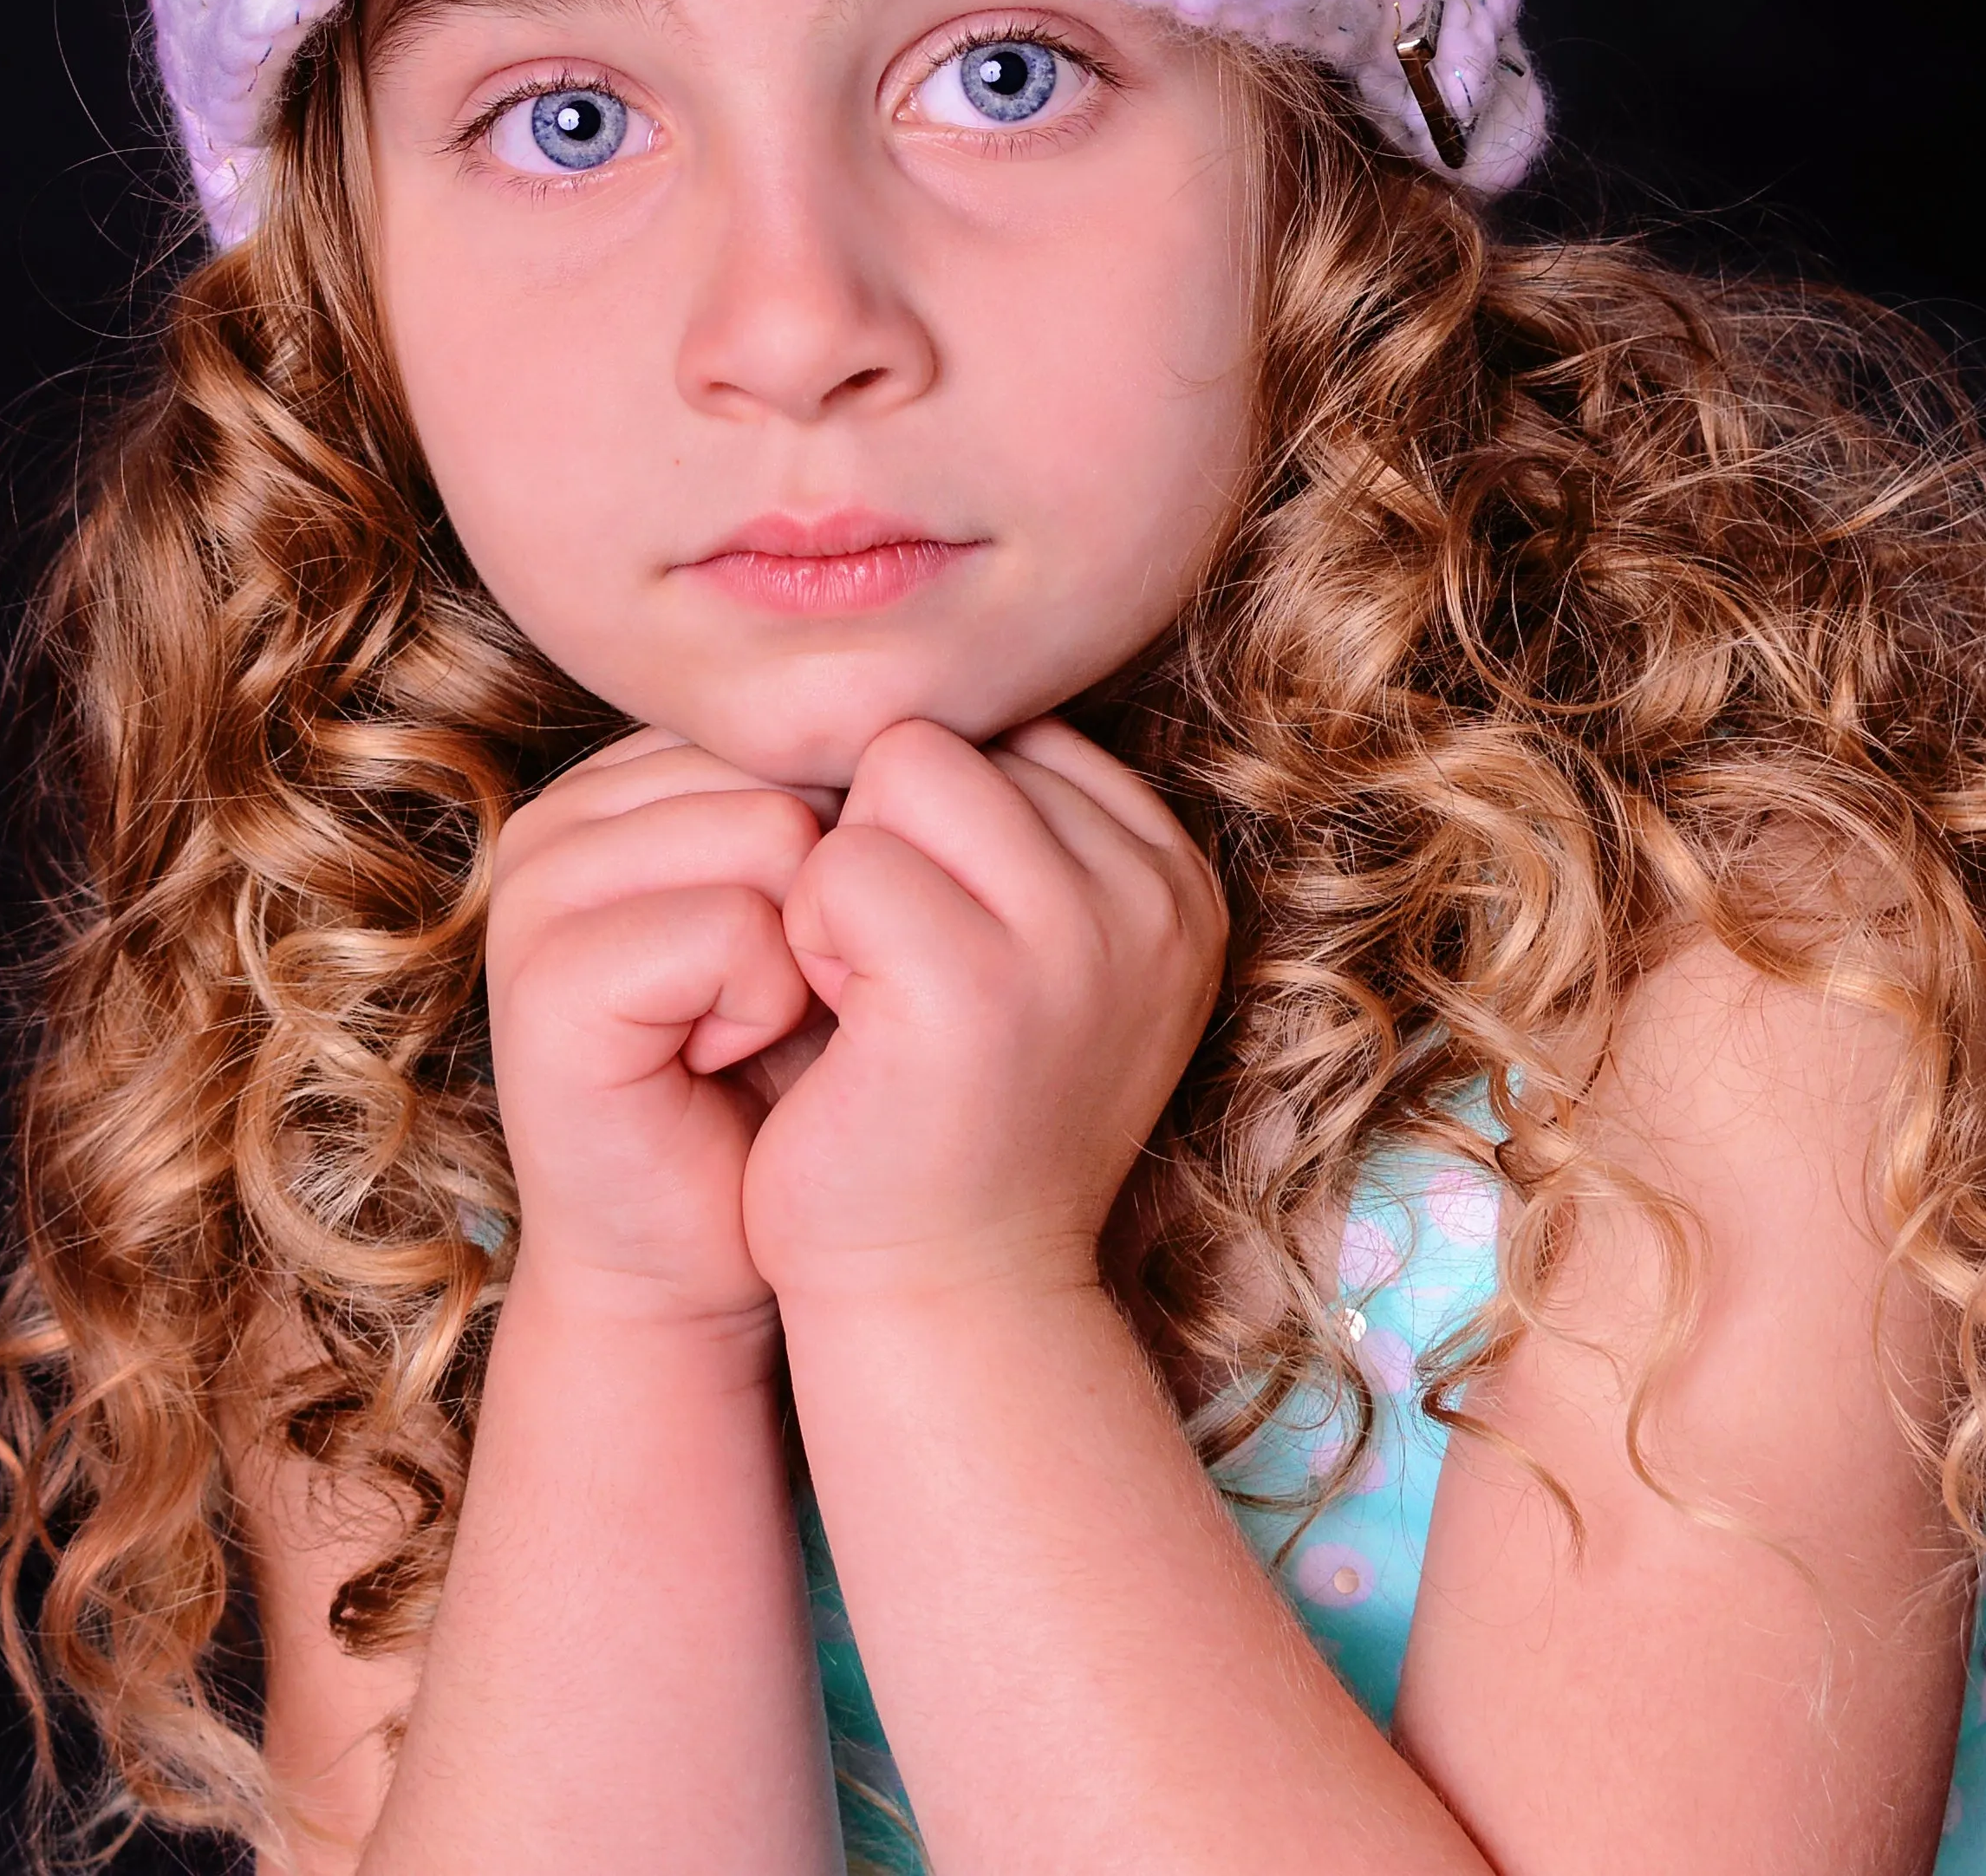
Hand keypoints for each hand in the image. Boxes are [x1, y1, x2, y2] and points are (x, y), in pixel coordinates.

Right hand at [480, 728, 833, 1334]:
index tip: (824, 941)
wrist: (713, 1248)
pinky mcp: (545, 972)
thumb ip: (854, 791)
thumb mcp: (834, 905)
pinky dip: (762, 1004)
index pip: (803, 717)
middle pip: (794, 765)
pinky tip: (719, 1057)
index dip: (862, 837)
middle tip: (788, 994)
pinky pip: (729, 928)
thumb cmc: (793, 1072)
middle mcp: (573, 807)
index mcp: (639, 771)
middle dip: (835, 891)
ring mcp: (542, 884)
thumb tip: (960, 693)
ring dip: (808, 950)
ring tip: (752, 1022)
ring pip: (771, 831)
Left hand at [743, 717, 1227, 1315]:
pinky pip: (841, 866)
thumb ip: (1018, 832)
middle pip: (950, 741)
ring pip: (896, 778)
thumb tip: (919, 686)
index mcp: (1177, 881)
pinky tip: (843, 1032)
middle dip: (889, 842)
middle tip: (895, 981)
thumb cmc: (953, 1119)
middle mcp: (1154, 898)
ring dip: (844, 880)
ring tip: (870, 996)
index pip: (1014, 736)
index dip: (936, 831)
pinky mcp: (976, 986)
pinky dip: (808, 939)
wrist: (945, 1299)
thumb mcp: (1032, 953)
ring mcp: (1079, 938)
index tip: (943, 956)